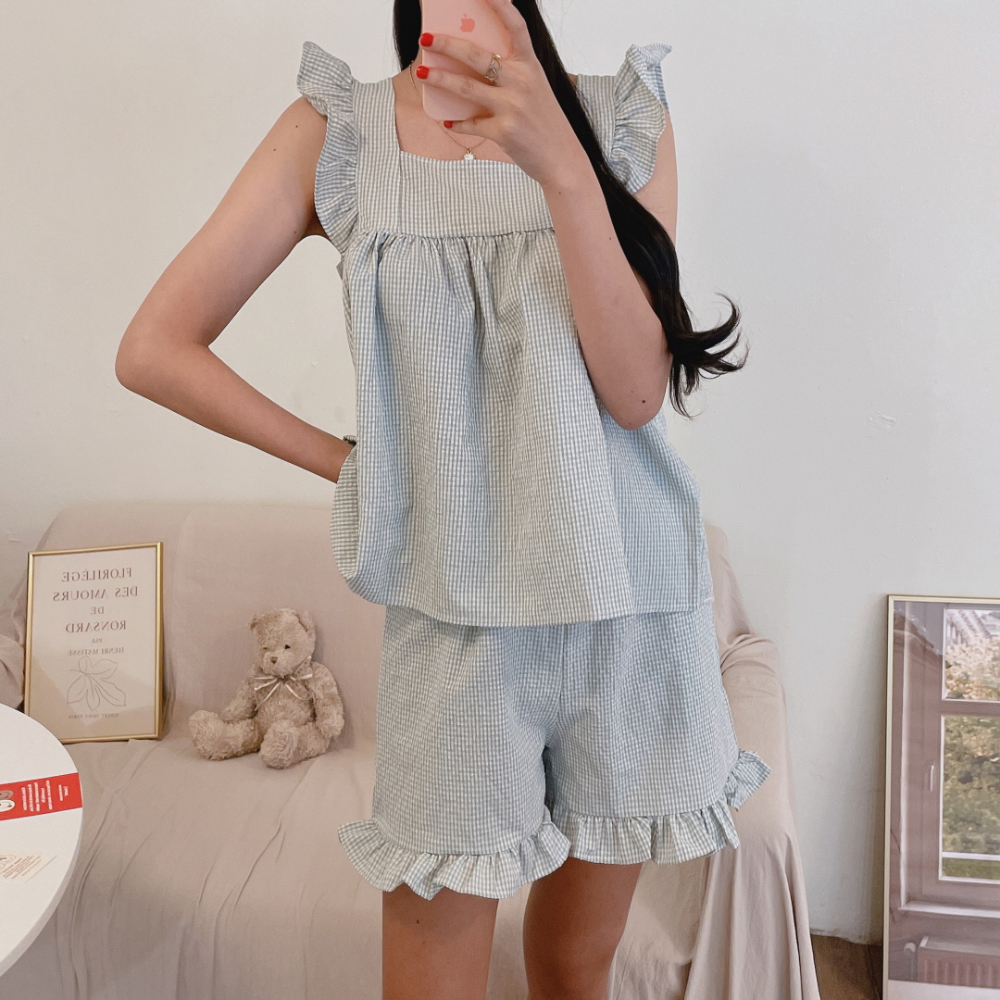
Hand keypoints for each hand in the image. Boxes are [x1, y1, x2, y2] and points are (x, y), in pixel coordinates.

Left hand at [415, 0, 588, 187]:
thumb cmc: (544, 122)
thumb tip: (469, 66)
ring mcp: (512, 107)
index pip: (516, 26)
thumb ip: (510, 75)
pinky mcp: (503, 132)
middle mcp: (521, 82)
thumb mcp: (534, 89)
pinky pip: (472, 123)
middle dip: (446, 45)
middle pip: (476, 56)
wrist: (562, 159)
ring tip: (422, 73)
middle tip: (425, 38)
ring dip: (440, 80)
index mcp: (531, 66)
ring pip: (466, 88)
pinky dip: (458, 123)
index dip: (500, 6)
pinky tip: (447, 120)